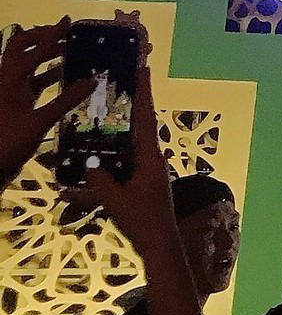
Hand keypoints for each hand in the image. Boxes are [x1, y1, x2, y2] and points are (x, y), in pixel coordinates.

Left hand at [0, 19, 97, 190]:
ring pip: (26, 65)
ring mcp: (8, 91)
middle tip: (65, 36)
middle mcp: (6, 80)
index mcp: (9, 79)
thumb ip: (66, 100)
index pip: (32, 49)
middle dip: (42, 39)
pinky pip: (31, 82)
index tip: (68, 21)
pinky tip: (65, 78)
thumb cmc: (9, 143)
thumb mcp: (40, 122)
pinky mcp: (13, 103)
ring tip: (70, 53)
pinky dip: (47, 76)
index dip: (51, 34)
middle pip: (21, 49)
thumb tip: (92, 80)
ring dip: (46, 57)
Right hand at [63, 59, 180, 259]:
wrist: (160, 245)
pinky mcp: (141, 183)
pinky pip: (124, 165)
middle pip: (137, 126)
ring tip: (99, 119)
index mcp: (150, 158)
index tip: (143, 69)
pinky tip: (89, 166)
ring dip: (116, 134)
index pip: (145, 118)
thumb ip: (101, 182)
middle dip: (129, 106)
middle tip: (117, 84)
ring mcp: (147, 171)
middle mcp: (151, 160)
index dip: (143, 93)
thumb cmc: (143, 221)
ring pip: (128, 146)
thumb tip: (89, 165)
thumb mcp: (117, 200)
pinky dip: (110, 162)